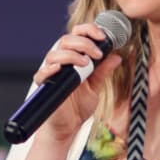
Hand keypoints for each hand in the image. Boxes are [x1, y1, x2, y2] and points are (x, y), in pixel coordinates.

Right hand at [32, 23, 122, 141]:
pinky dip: (51, 68)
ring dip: (72, 55)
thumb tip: (117, 56)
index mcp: (74, 58)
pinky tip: (61, 68)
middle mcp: (61, 62)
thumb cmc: (78, 107)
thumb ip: (103, 71)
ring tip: (86, 64)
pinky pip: (42, 73)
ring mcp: (52, 73)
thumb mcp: (95, 87)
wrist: (68, 128)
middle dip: (84, 43)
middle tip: (97, 54)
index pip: (77, 35)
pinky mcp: (45, 85)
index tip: (103, 37)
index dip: (89, 31)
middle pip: (66, 40)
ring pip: (55, 53)